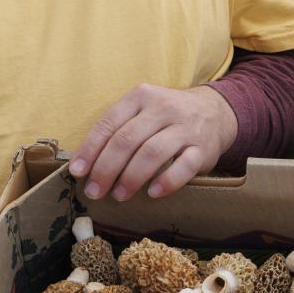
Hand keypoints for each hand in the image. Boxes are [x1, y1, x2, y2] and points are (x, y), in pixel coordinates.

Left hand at [69, 83, 237, 201]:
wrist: (215, 112)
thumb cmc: (166, 118)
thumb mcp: (142, 111)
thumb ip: (117, 129)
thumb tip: (84, 165)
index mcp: (141, 96)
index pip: (109, 124)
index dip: (90, 150)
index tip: (78, 172)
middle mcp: (163, 108)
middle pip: (127, 140)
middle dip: (106, 169)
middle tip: (95, 191)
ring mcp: (185, 127)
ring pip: (152, 152)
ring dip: (132, 177)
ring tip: (120, 195)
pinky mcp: (203, 148)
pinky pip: (183, 166)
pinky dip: (166, 182)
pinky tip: (152, 193)